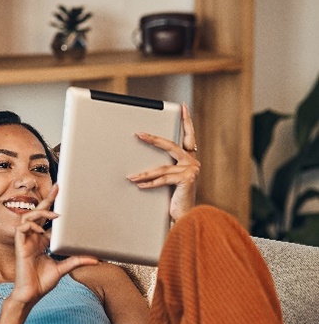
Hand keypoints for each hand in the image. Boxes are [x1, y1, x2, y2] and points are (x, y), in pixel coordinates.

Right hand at [12, 184, 97, 304]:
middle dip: (47, 200)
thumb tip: (96, 259)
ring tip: (54, 215)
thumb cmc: (43, 282)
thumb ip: (77, 260)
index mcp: (42, 242)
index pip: (48, 221)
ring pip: (28, 217)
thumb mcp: (63, 268)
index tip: (63, 198)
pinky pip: (22, 228)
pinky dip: (31, 225)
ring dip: (41, 213)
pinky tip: (41, 230)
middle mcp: (33, 238)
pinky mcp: (19, 246)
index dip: (54, 208)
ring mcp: (25, 241)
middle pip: (38, 213)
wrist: (31, 294)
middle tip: (57, 188)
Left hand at [126, 102, 199, 221]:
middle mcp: (192, 162)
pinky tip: (139, 184)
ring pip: (162, 167)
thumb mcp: (171, 180)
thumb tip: (143, 163)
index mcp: (189, 158)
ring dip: (144, 173)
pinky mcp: (187, 179)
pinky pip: (163, 179)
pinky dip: (149, 183)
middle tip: (139, 134)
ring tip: (131, 176)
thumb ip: (165, 168)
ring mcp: (191, 170)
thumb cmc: (176, 198)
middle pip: (170, 146)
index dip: (187, 121)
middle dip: (153, 140)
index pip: (189, 136)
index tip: (183, 107)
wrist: (185, 216)